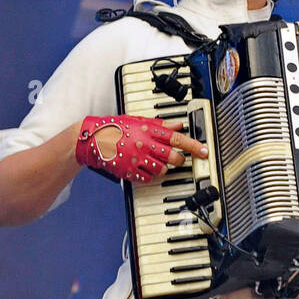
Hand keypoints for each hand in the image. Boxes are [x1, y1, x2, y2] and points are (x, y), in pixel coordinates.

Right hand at [75, 116, 206, 183]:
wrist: (93, 139)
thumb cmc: (116, 128)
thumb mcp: (138, 120)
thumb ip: (160, 124)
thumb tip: (178, 124)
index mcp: (148, 129)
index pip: (177, 138)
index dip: (193, 145)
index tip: (204, 151)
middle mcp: (145, 144)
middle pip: (173, 157)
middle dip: (179, 159)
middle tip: (177, 158)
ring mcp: (138, 159)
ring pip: (163, 170)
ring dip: (164, 168)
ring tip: (155, 161)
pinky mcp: (131, 171)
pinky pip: (149, 178)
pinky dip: (150, 175)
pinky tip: (144, 168)